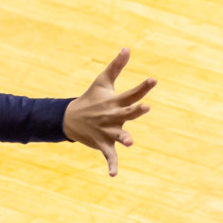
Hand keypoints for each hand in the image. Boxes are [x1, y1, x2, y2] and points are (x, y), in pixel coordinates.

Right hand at [64, 48, 156, 175]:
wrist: (69, 118)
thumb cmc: (91, 98)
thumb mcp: (102, 81)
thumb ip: (116, 66)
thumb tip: (127, 47)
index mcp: (114, 101)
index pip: (131, 93)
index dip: (143, 87)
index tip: (154, 80)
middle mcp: (112, 116)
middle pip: (127, 113)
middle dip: (136, 110)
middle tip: (145, 107)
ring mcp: (107, 131)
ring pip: (118, 135)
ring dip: (123, 138)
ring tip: (130, 141)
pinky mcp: (103, 144)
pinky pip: (109, 156)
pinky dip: (112, 165)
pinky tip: (113, 175)